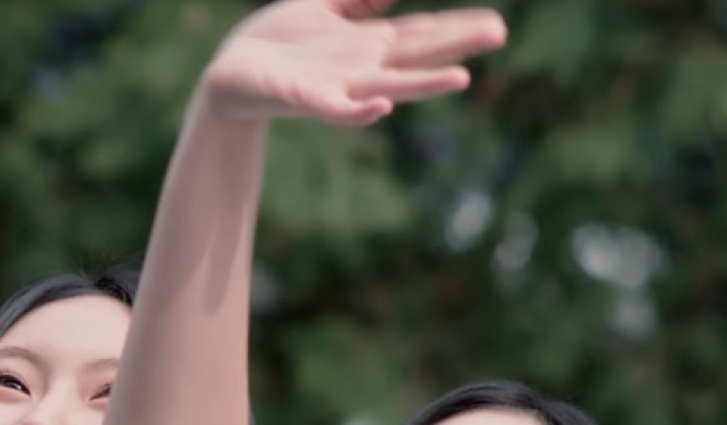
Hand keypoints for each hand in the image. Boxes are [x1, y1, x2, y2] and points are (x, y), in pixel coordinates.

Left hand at [200, 0, 505, 127]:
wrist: (229, 73)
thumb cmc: (277, 42)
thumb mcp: (324, 7)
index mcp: (369, 44)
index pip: (422, 33)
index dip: (457, 27)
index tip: (496, 24)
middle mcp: (362, 68)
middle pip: (417, 55)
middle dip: (455, 45)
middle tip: (498, 34)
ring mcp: (338, 87)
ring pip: (388, 86)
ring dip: (423, 86)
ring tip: (460, 78)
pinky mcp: (307, 100)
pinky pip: (337, 110)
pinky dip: (358, 112)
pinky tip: (380, 108)